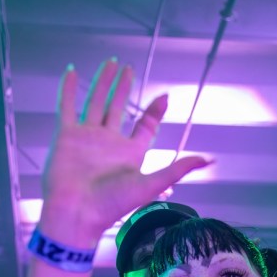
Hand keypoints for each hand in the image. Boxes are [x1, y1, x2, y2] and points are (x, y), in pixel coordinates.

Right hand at [38, 59, 208, 245]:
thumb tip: (209, 160)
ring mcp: (87, 137)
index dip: (154, 111)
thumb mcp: (150, 184)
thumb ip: (177, 169)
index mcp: (130, 153)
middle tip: (128, 68)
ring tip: (109, 63)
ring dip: (102, 82)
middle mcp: (109, 142)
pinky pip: (67, 107)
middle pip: (118, 108)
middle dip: (123, 88)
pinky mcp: (67, 136)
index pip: (145, 126)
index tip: (164, 97)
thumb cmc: (111, 204)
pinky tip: (71, 71)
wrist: (76, 214)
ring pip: (96, 102)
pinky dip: (68, 89)